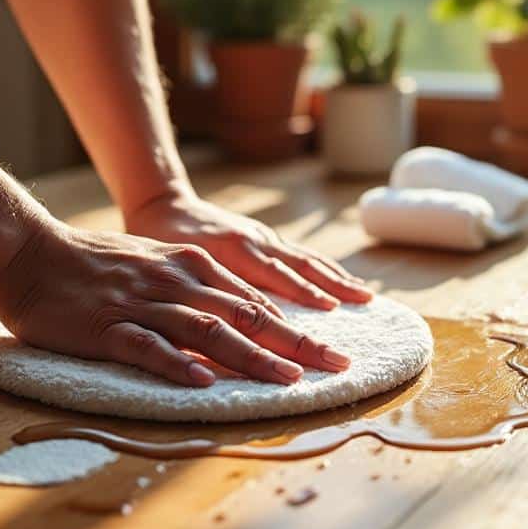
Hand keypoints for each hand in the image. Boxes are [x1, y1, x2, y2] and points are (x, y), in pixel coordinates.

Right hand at [0, 217, 351, 386]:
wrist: (28, 252)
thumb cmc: (93, 263)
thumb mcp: (156, 265)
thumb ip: (197, 291)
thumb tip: (240, 319)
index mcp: (192, 266)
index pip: (256, 302)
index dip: (299, 328)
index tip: (333, 351)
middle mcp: (176, 282)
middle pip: (247, 315)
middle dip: (296, 343)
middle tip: (337, 365)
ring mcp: (142, 304)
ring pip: (208, 332)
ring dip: (251, 357)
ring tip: (287, 380)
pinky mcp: (107, 327)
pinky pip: (147, 347)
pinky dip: (177, 365)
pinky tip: (202, 383)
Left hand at [123, 191, 372, 309]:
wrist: (164, 204)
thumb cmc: (161, 241)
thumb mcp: (173, 266)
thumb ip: (202, 289)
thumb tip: (228, 324)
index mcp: (232, 249)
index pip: (274, 278)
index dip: (302, 297)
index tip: (328, 317)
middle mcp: (254, 242)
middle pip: (300, 270)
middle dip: (333, 292)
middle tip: (364, 309)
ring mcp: (263, 238)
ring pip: (307, 260)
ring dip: (337, 279)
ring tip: (366, 296)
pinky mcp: (266, 238)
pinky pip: (302, 255)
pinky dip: (325, 269)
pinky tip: (342, 282)